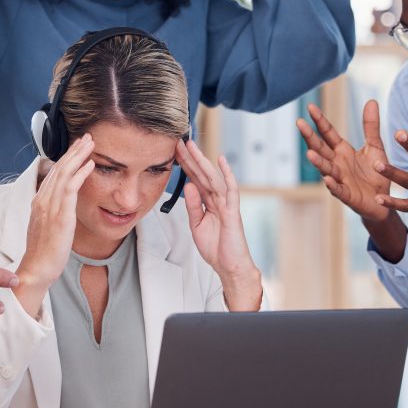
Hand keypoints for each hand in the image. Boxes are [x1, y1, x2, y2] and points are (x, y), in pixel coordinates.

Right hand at [15, 135, 94, 316]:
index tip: (78, 147)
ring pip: (64, 173)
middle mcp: (42, 200)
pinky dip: (80, 173)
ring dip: (78, 156)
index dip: (66, 158)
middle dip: (73, 150)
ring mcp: (50, 206)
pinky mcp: (59, 215)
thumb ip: (53, 210)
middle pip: (58, 168)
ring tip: (91, 144)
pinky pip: (70, 188)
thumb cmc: (44, 251)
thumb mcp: (47, 225)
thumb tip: (64, 203)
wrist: (37, 268)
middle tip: (87, 137)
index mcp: (39, 201)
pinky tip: (90, 164)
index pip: (53, 173)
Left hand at [174, 139, 261, 310]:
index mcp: (208, 203)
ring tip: (192, 146)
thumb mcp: (197, 225)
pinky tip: (222, 161)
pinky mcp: (233, 212)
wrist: (229, 267)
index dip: (185, 165)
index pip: (195, 179)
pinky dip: (227, 175)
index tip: (174, 151)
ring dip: (203, 161)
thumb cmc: (216, 248)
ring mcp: (226, 204)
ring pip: (213, 178)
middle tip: (178, 141)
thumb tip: (189, 186)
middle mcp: (218, 200)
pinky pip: (231, 191)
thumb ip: (193, 206)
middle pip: (202, 174)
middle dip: (191, 158)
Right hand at [297, 100, 390, 222]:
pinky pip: (338, 190)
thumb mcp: (375, 146)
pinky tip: (328, 181)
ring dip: (318, 162)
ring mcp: (340, 179)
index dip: (319, 121)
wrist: (384, 200)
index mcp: (341, 150)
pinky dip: (333, 186)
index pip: (327, 133)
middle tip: (299, 123)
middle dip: (309, 137)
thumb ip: (371, 126)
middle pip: (320, 148)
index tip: (310, 106)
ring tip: (310, 154)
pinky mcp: (348, 196)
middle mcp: (337, 163)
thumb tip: (371, 100)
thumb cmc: (375, 173)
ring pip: (326, 169)